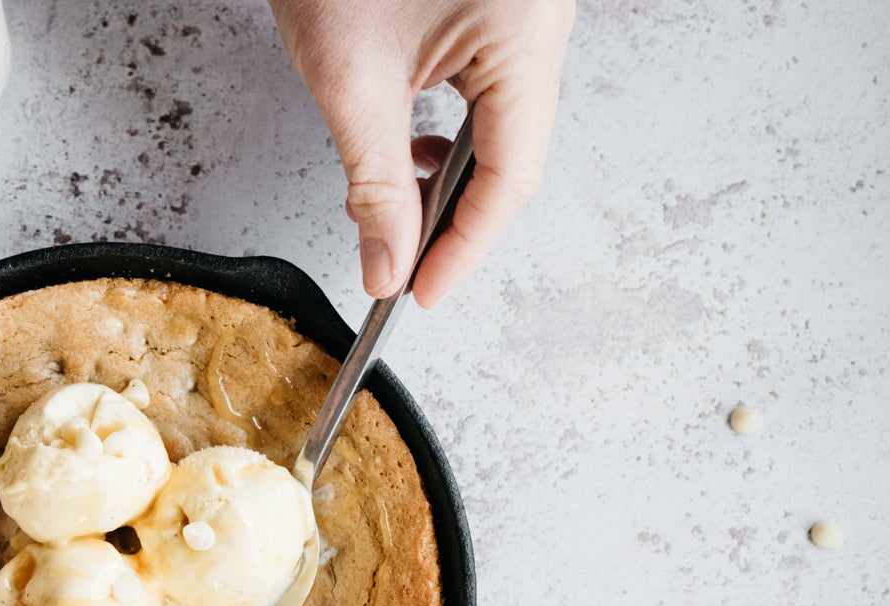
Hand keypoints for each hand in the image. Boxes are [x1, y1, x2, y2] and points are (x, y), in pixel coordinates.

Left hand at [267, 0, 574, 306]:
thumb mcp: (348, 78)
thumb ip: (372, 182)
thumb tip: (387, 265)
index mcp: (526, 36)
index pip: (512, 177)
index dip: (464, 247)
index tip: (419, 293)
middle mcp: (542, 24)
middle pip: (513, 154)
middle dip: (453, 216)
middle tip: (400, 264)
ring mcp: (522, 16)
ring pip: (500, 125)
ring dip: (445, 175)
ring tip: (392, 208)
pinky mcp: (494, 9)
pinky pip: (485, 87)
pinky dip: (444, 129)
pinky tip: (404, 147)